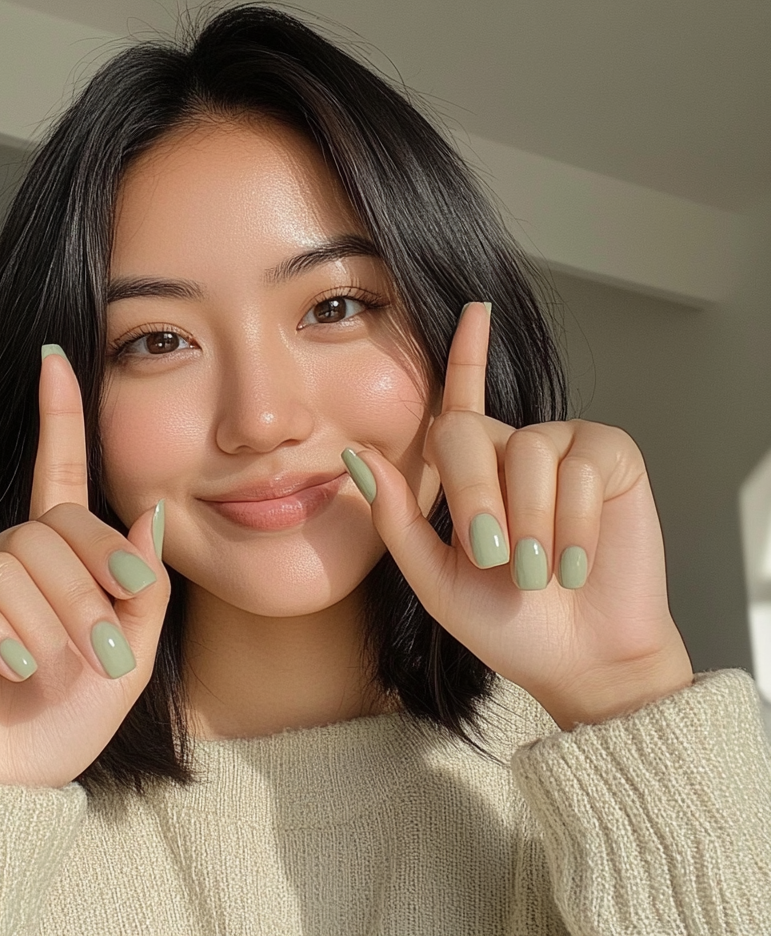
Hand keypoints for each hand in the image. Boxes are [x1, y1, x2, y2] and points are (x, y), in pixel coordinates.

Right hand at [0, 347, 170, 786]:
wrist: (5, 787)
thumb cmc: (66, 721)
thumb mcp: (129, 657)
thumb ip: (141, 588)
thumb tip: (150, 514)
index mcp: (58, 559)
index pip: (58, 475)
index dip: (58, 418)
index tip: (55, 361)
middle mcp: (8, 555)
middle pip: (54, 529)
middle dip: (90, 589)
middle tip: (106, 652)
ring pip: (17, 563)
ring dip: (52, 621)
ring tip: (58, 671)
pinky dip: (3, 635)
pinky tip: (16, 669)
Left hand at [345, 303, 693, 730]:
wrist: (579, 661)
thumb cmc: (508, 623)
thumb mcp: (435, 577)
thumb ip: (396, 518)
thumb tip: (357, 456)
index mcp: (472, 470)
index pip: (459, 402)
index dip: (464, 353)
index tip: (473, 309)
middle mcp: (515, 448)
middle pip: (468, 433)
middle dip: (475, 500)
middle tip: (495, 558)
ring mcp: (564, 449)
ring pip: (527, 452)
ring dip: (530, 524)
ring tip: (541, 571)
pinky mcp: (613, 459)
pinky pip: (581, 468)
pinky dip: (575, 523)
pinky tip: (577, 561)